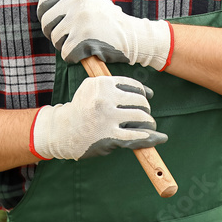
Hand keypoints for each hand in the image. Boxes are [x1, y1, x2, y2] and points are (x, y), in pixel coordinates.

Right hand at [30, 75, 166, 159]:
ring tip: (148, 126)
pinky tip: (160, 138)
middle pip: (140, 102)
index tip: (148, 97)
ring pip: (142, 118)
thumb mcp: (92, 89)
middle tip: (142, 116)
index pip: (133, 85)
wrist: (62, 131)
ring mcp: (107, 118)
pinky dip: (152, 138)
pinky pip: (138, 137)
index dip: (144, 92)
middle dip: (145, 109)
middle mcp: (105, 99)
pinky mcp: (110, 137)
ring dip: (149, 123)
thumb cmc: (82, 109)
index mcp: (102, 84)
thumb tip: (149, 92)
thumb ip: (117, 87)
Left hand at [36, 0, 171, 69]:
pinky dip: (74, 57)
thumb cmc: (108, 18)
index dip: (44, 16)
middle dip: (53, 34)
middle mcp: (77, 3)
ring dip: (65, 46)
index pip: (44, 3)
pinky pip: (66, 53)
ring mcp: (80, 21)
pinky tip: (87, 52)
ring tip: (82, 42)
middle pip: (46, 24)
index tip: (52, 24)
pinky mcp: (84, 40)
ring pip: (55, 40)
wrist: (132, 35)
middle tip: (68, 37)